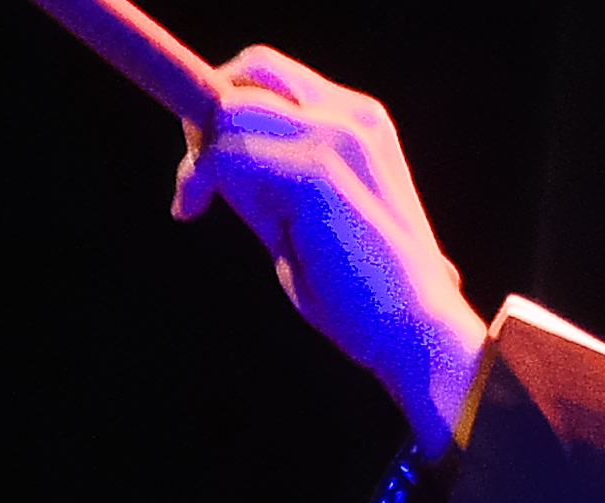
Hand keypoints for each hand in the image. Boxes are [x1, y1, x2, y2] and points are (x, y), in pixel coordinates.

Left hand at [171, 50, 488, 448]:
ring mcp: (338, 137)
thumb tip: (214, 163)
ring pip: (232, 107)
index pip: (272, 73)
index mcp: (357, 121)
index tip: (202, 159)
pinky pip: (229, 150)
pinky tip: (190, 210)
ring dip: (199, 152)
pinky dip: (197, 177)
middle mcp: (351, 116)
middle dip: (206, 112)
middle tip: (193, 176)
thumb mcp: (305, 218)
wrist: (413, 330)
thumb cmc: (360, 289)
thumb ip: (268, 181)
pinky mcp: (317, 172)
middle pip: (252, 69)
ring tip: (194, 200)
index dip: (225, 101)